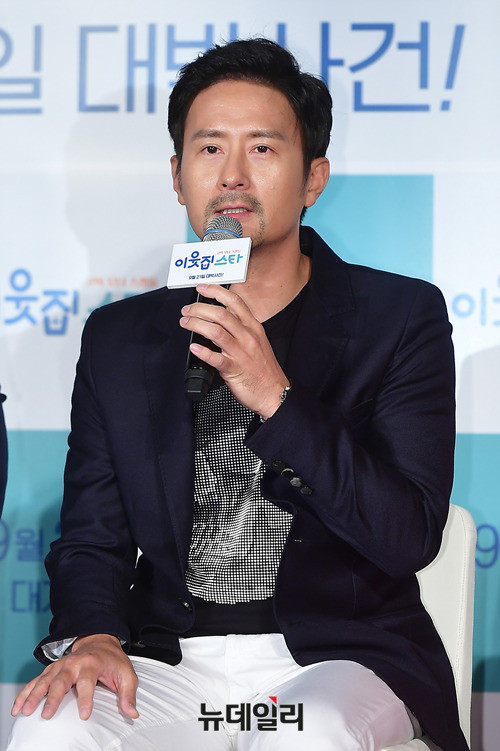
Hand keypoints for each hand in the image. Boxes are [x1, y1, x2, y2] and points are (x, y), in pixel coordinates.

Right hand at [11, 634, 138, 720]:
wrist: (99, 641)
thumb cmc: (113, 661)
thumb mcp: (126, 674)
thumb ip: (128, 694)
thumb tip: (132, 713)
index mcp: (92, 663)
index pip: (88, 682)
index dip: (86, 699)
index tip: (84, 715)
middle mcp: (74, 663)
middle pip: (61, 680)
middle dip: (53, 697)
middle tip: (47, 714)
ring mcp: (60, 666)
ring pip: (44, 680)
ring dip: (34, 695)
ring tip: (26, 711)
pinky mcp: (52, 670)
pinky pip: (35, 681)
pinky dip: (25, 693)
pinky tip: (17, 708)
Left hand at [180, 284, 288, 417]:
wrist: (274, 393)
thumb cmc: (264, 369)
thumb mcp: (258, 341)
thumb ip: (242, 328)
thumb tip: (221, 318)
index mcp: (253, 327)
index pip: (235, 301)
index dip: (216, 291)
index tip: (203, 288)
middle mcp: (247, 337)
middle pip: (221, 314)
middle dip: (199, 308)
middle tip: (187, 310)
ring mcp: (241, 352)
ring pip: (215, 332)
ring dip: (196, 324)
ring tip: (185, 323)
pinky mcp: (234, 369)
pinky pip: (215, 358)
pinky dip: (202, 351)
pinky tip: (193, 347)